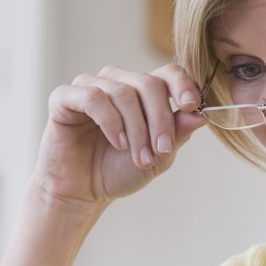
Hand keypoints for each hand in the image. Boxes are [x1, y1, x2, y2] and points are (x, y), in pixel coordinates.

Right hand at [34, 64, 206, 207]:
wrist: (81, 192)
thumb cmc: (117, 171)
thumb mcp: (157, 157)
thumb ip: (176, 134)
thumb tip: (200, 115)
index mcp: (141, 92)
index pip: (167, 73)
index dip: (182, 85)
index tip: (190, 105)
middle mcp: (117, 82)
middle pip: (148, 83)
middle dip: (160, 119)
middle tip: (161, 150)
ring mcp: (90, 87)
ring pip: (123, 92)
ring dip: (136, 128)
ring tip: (138, 156)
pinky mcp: (65, 98)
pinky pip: (93, 97)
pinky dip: (110, 121)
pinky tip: (117, 142)